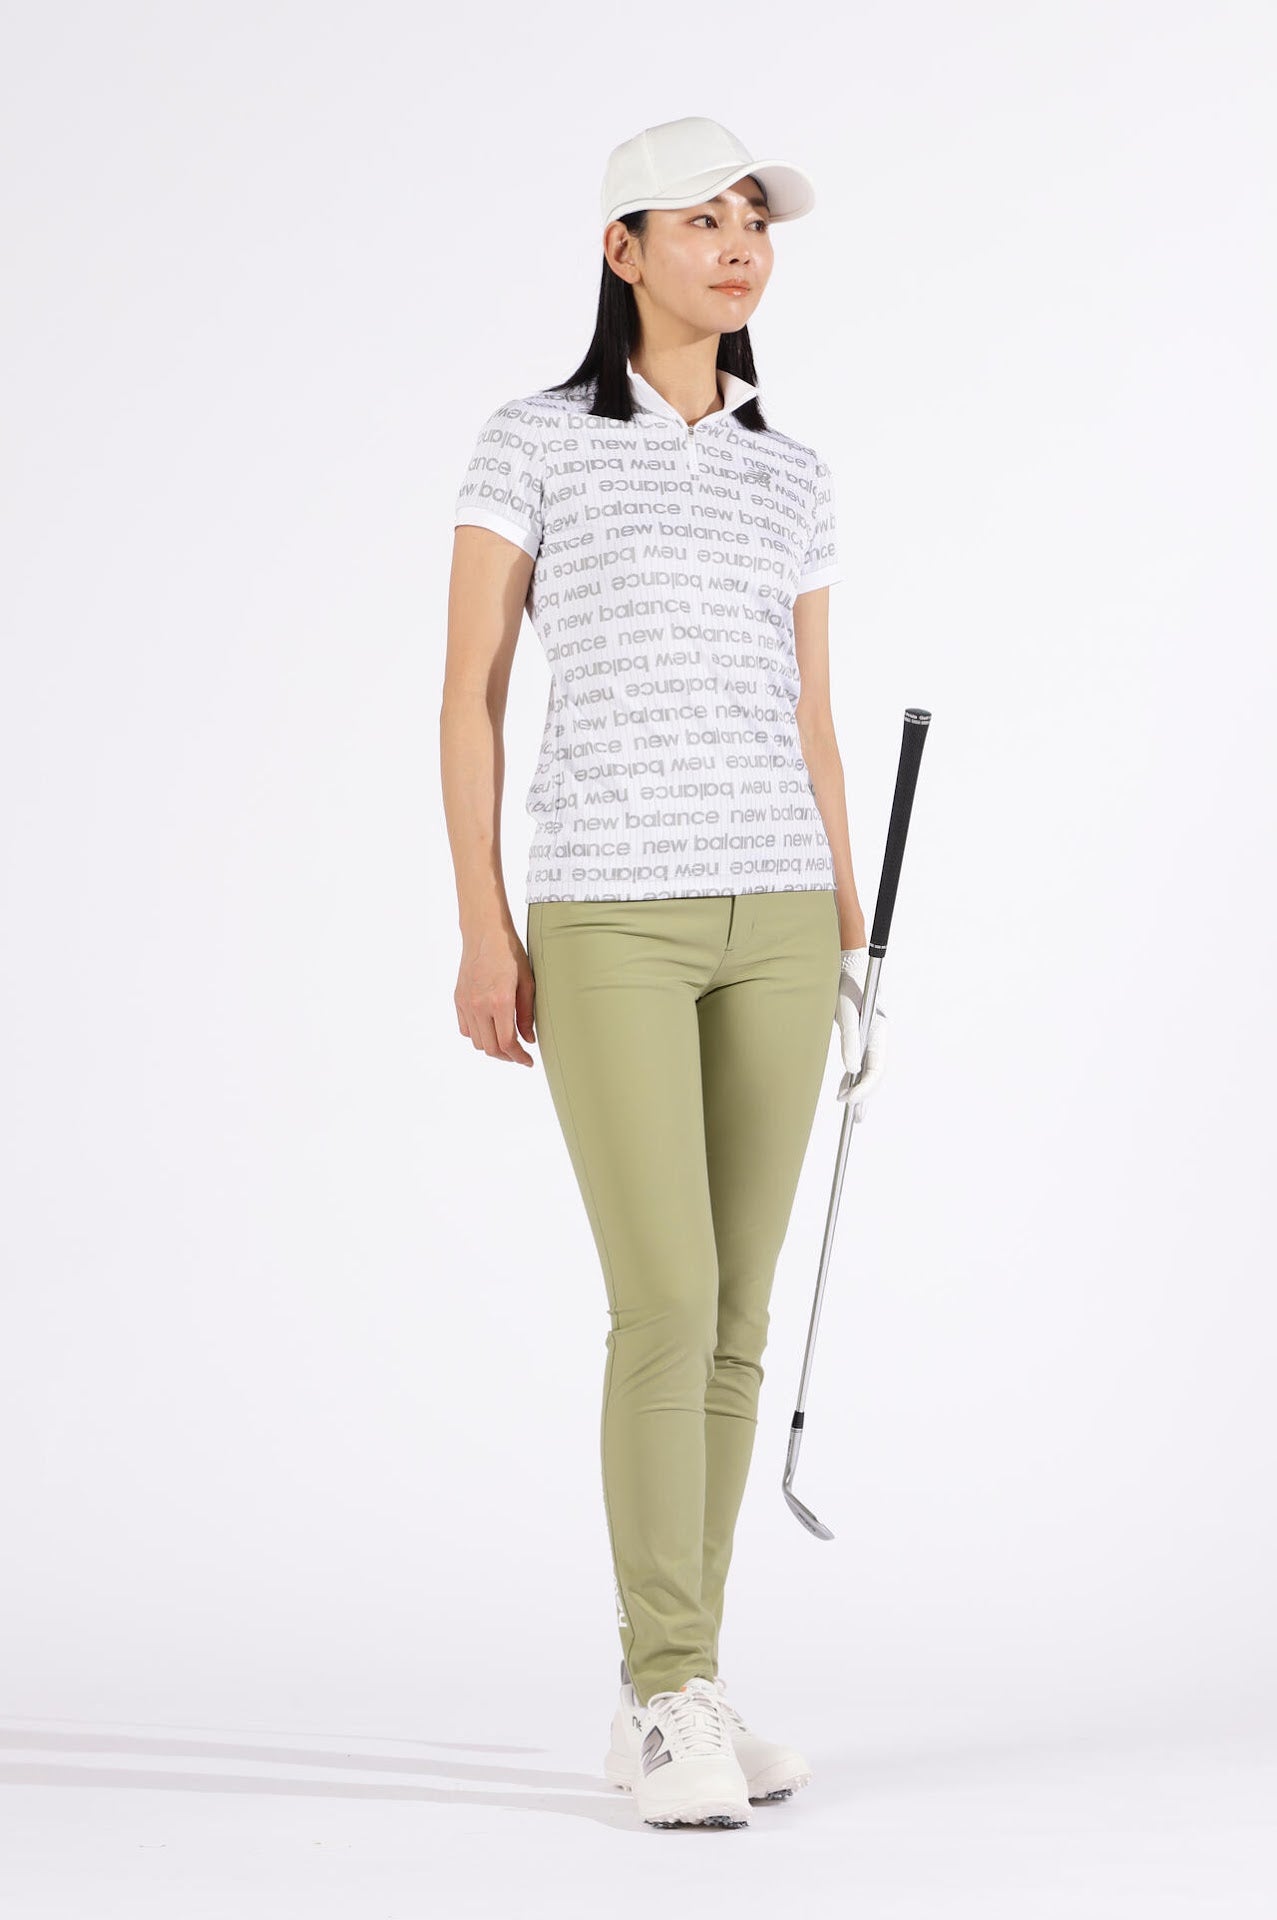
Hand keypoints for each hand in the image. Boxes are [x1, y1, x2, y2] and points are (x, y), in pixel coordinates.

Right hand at [455, 922, 536, 1066]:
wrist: (485, 934)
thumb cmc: (510, 954)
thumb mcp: (527, 983)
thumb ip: (527, 1015)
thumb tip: (528, 1040)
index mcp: (500, 1001)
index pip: (507, 1043)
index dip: (518, 1057)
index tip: (528, 1061)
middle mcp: (479, 1005)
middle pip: (490, 1047)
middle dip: (507, 1056)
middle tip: (519, 1055)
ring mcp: (466, 1003)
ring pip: (477, 1042)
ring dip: (492, 1047)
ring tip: (506, 1043)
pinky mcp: (458, 999)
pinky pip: (465, 1029)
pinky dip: (477, 1035)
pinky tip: (490, 1029)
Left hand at [834, 947, 886, 1119]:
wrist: (847, 962)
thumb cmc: (846, 982)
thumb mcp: (844, 1009)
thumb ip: (849, 1037)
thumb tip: (851, 1067)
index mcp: (879, 1030)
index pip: (876, 1068)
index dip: (864, 1088)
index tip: (846, 1100)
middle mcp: (878, 1035)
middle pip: (876, 1073)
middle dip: (865, 1097)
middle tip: (853, 1118)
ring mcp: (871, 1036)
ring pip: (869, 1070)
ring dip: (861, 1091)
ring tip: (854, 1115)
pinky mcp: (861, 1034)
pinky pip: (861, 1062)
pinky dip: (854, 1078)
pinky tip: (846, 1090)